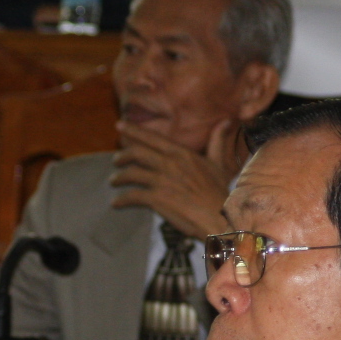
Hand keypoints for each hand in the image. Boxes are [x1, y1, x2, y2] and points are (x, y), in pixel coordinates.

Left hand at [109, 117, 239, 238]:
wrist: (219, 218)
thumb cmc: (219, 192)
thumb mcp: (219, 163)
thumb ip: (217, 141)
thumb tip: (227, 121)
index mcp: (181, 153)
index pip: (152, 138)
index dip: (133, 130)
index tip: (118, 126)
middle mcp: (170, 163)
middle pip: (136, 153)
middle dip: (121, 156)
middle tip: (115, 160)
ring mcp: (162, 181)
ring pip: (131, 174)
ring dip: (118, 178)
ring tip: (114, 181)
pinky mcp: (157, 199)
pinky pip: (132, 196)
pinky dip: (121, 200)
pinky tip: (116, 204)